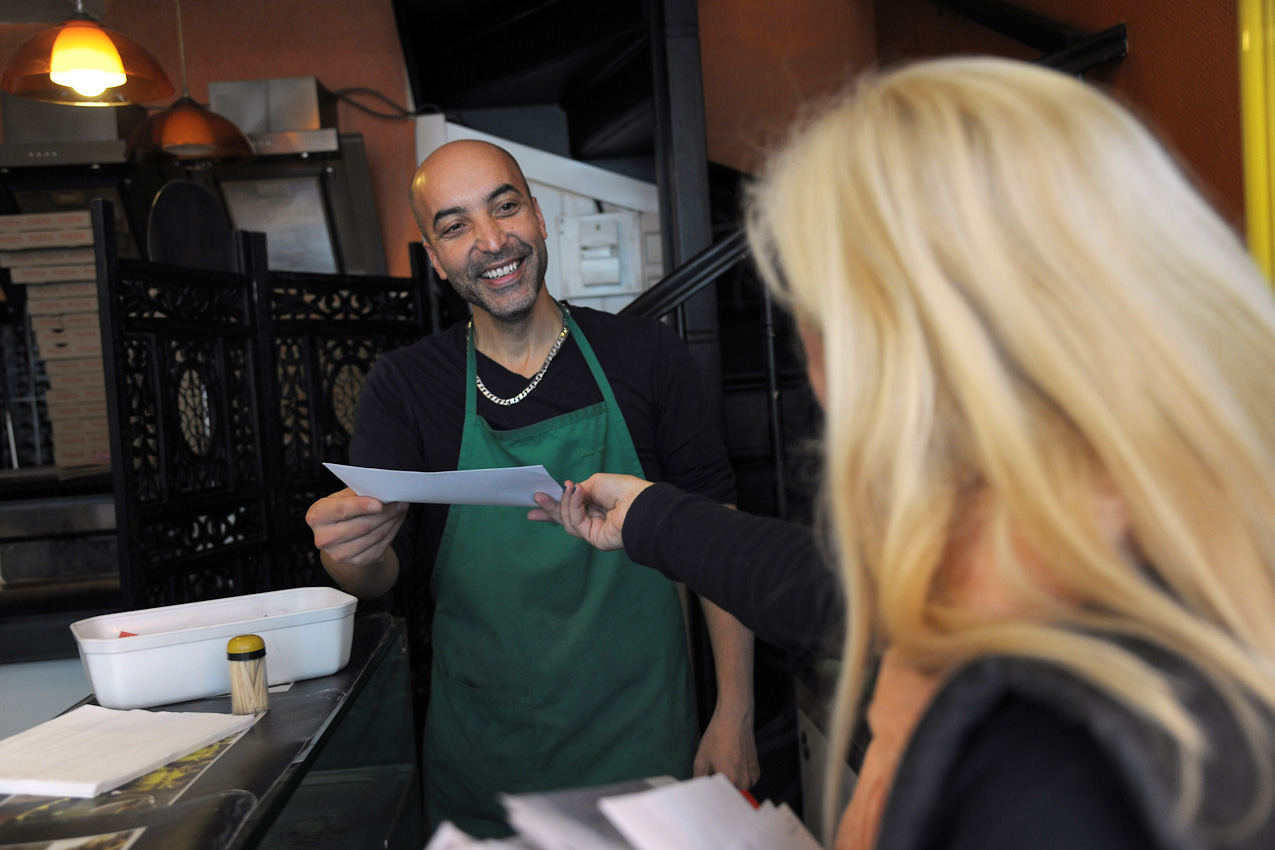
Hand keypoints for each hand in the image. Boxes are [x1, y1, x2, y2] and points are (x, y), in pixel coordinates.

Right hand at [305, 487, 407, 566]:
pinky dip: (392, 532)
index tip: (380, 503)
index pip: (342, 510)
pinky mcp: (355, 562)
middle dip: (386, 513)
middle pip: (361, 526)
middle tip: (400, 502)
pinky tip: (396, 522)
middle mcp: (324, 538)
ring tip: (400, 509)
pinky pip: (379, 547)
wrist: (339, 534)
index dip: (362, 506)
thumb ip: (358, 492)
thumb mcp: (342, 497)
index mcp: (317, 516)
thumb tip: (383, 490)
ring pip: (374, 537)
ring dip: (392, 522)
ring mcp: (338, 554)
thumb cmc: (342, 509)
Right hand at [528, 473, 653, 550]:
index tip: (538, 497)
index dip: (554, 503)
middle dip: (549, 509)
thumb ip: (578, 490)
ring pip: (567, 520)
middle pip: (565, 516)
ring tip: (563, 490)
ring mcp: (593, 529)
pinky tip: (576, 494)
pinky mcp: (593, 538)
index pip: (571, 506)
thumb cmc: (621, 489)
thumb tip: (568, 494)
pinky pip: (576, 523)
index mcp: (595, 504)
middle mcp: (593, 518)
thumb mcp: (594, 482)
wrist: (636, 503)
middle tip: (535, 500)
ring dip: (563, 504)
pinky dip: (573, 507)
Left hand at [693, 703, 759, 789]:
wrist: (734, 720)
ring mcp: (753, 777)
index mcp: (731, 780)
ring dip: (730, 785)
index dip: (712, 797)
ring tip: (722, 768)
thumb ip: (698, 779)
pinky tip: (731, 765)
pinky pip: (746, 783)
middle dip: (720, 791)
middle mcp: (745, 781)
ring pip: (738, 790)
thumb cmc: (718, 737)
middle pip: (730, 796)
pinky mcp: (757, 772)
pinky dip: (738, 778)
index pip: (720, 800)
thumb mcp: (702, 759)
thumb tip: (696, 792)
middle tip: (712, 777)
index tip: (706, 794)